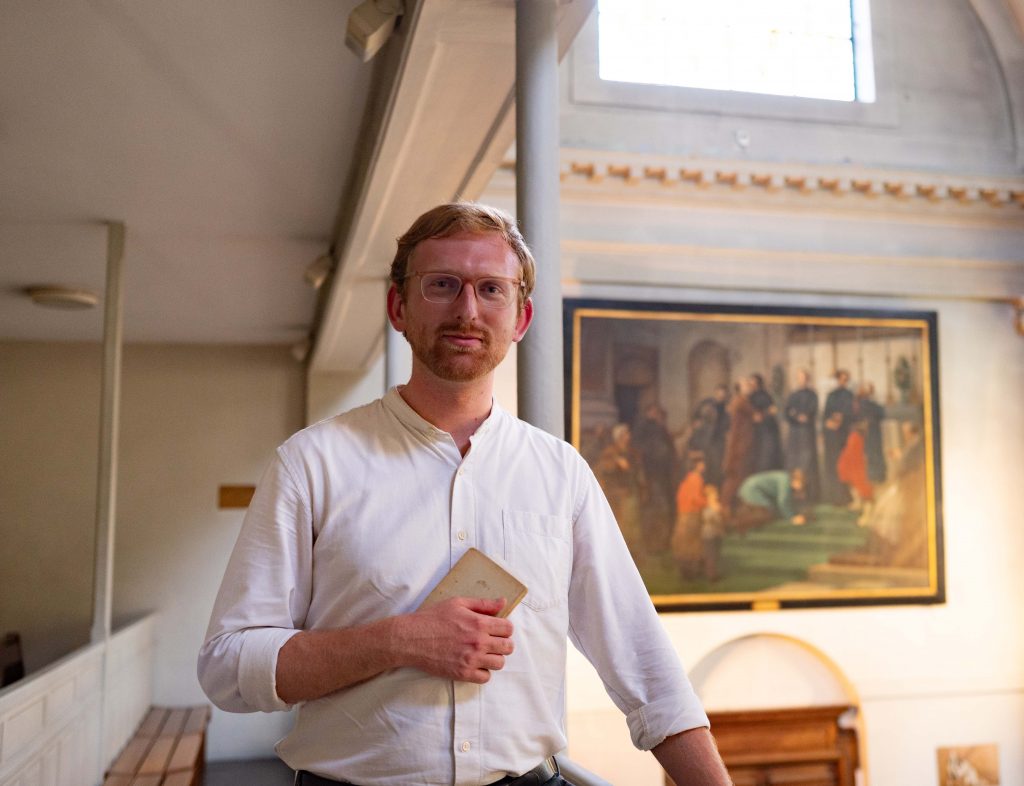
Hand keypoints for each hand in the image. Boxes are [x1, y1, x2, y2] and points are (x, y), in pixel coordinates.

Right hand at [398, 597, 513, 683]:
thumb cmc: (432, 618)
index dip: (505, 628)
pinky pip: (485, 677)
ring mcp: (471, 660)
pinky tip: (474, 663)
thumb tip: (503, 602)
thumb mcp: (457, 603)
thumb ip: (483, 604)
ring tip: (483, 653)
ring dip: (494, 658)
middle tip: (491, 641)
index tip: (497, 629)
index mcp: (479, 623)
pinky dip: (482, 671)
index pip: (508, 629)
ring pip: (499, 663)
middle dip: (502, 643)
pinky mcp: (462, 674)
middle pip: (508, 647)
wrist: (411, 639)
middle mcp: (478, 642)